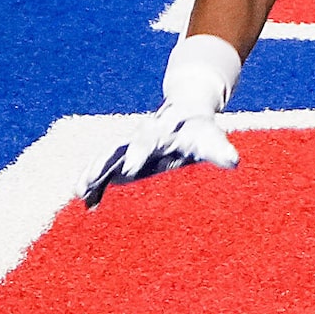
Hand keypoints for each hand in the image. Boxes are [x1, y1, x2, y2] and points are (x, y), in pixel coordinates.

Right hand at [79, 109, 237, 207]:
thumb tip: (233, 161)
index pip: (149, 141)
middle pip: (125, 147)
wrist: (184, 112)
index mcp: (163, 130)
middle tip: (100, 181)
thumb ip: (218, 150)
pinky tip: (84, 202)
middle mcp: (143, 135)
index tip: (128, 169)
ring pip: (108, 156)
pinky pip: (102, 169)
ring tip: (81, 190)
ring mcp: (130, 144)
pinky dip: (93, 184)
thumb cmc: (199, 131)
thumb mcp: (208, 139)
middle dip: (112, 162)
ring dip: (95, 171)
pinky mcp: (122, 157)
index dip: (138, 154)